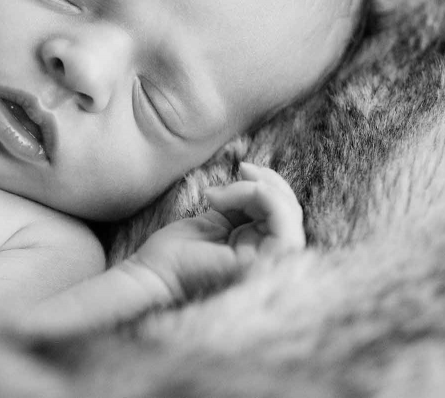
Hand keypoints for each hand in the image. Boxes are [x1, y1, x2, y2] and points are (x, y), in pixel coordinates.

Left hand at [126, 162, 305, 303]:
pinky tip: (232, 196)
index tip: (242, 169)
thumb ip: (243, 207)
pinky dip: (266, 200)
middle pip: (291, 213)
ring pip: (290, 216)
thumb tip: (258, 182)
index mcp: (259, 250)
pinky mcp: (262, 265)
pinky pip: (285, 227)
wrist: (153, 274)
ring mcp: (268, 265)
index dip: (271, 186)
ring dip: (261, 191)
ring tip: (224, 192)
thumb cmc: (175, 253)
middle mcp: (268, 260)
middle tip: (241, 171)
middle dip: (267, 183)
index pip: (284, 215)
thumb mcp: (216, 219)